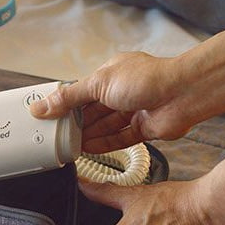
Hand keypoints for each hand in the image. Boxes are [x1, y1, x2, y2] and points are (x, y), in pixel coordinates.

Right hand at [31, 52, 198, 152]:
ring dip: (88, 136)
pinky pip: (120, 138)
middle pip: (94, 110)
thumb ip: (70, 97)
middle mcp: (123, 90)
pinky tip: (89, 150)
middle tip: (56, 137)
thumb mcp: (99, 83)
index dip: (67, 104)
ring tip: (69, 147)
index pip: (83, 91)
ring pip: (106, 126)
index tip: (49, 117)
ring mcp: (135, 109)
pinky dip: (105, 145)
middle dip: (76, 123)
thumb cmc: (146, 79)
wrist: (183, 94)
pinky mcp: (145, 128)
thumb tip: (42, 106)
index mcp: (111, 73)